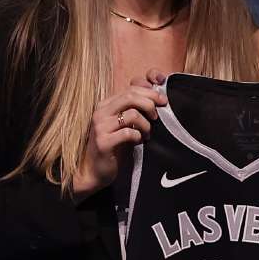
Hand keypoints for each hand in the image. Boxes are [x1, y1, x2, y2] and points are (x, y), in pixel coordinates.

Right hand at [73, 73, 168, 197]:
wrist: (95, 170)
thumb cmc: (113, 146)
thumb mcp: (123, 124)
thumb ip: (133, 110)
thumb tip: (156, 98)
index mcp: (105, 105)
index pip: (130, 89)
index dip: (150, 92)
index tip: (163, 100)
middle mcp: (101, 112)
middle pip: (131, 96)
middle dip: (150, 103)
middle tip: (158, 116)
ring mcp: (100, 127)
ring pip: (132, 114)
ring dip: (145, 125)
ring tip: (147, 134)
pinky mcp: (103, 142)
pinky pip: (128, 133)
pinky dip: (138, 136)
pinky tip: (139, 142)